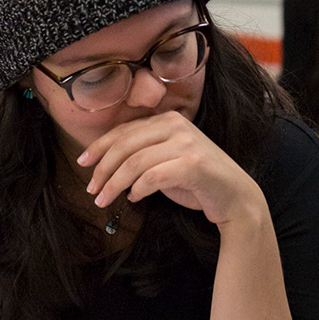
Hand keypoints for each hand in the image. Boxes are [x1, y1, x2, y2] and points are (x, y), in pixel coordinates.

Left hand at [78, 111, 263, 228]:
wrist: (236, 198)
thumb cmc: (197, 182)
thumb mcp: (167, 159)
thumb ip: (144, 152)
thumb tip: (106, 161)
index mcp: (169, 119)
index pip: (124, 130)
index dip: (99, 147)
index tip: (82, 163)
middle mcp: (177, 126)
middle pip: (125, 145)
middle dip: (102, 169)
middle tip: (91, 189)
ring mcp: (186, 144)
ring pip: (134, 163)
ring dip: (114, 184)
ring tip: (103, 200)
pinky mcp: (193, 165)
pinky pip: (152, 177)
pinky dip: (138, 190)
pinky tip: (134, 199)